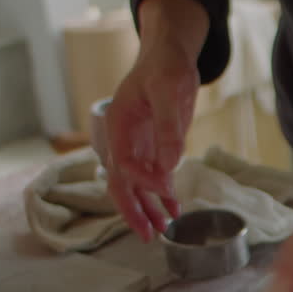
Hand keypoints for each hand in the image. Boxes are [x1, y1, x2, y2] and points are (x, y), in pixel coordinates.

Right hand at [103, 35, 196, 239]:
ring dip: (148, 208)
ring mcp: (136, 146)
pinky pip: (152, 177)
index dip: (144, 182)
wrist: (170, 55)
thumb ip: (169, 128)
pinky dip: (161, 195)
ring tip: (163, 231)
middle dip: (133, 211)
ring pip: (136, 185)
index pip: (125, 165)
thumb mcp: (170, 92)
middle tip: (148, 236)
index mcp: (119, 126)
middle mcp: (123, 140)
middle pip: (121, 183)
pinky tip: (174, 211)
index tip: (168, 191)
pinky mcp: (152, 148)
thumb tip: (170, 165)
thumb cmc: (166, 67)